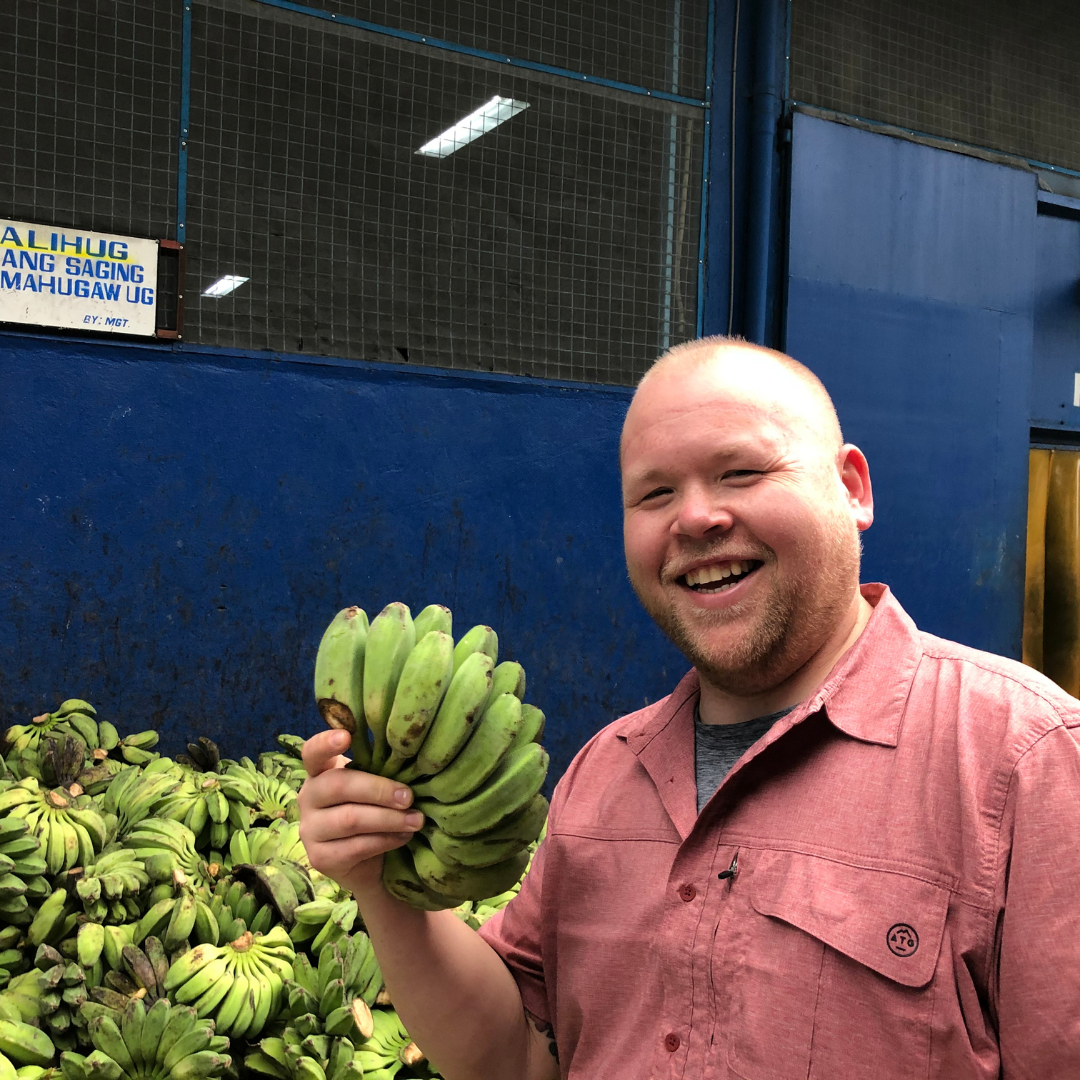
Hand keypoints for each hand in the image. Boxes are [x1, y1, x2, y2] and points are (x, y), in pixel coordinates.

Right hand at [298, 729, 424, 893]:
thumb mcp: (371, 787)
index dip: (326, 743)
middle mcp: (308, 797)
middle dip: (379, 790)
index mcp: (319, 772)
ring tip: (416, 820)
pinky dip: (386, 840)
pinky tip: (404, 837)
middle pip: (338, 786)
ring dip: (389, 819)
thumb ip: (377, 772)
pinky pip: (356, 846)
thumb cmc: (371, 811)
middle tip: (409, 797)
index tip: (346, 736)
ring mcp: (310, 829)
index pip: (313, 752)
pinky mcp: (320, 858)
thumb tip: (410, 761)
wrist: (365, 863)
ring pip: (350, 819)